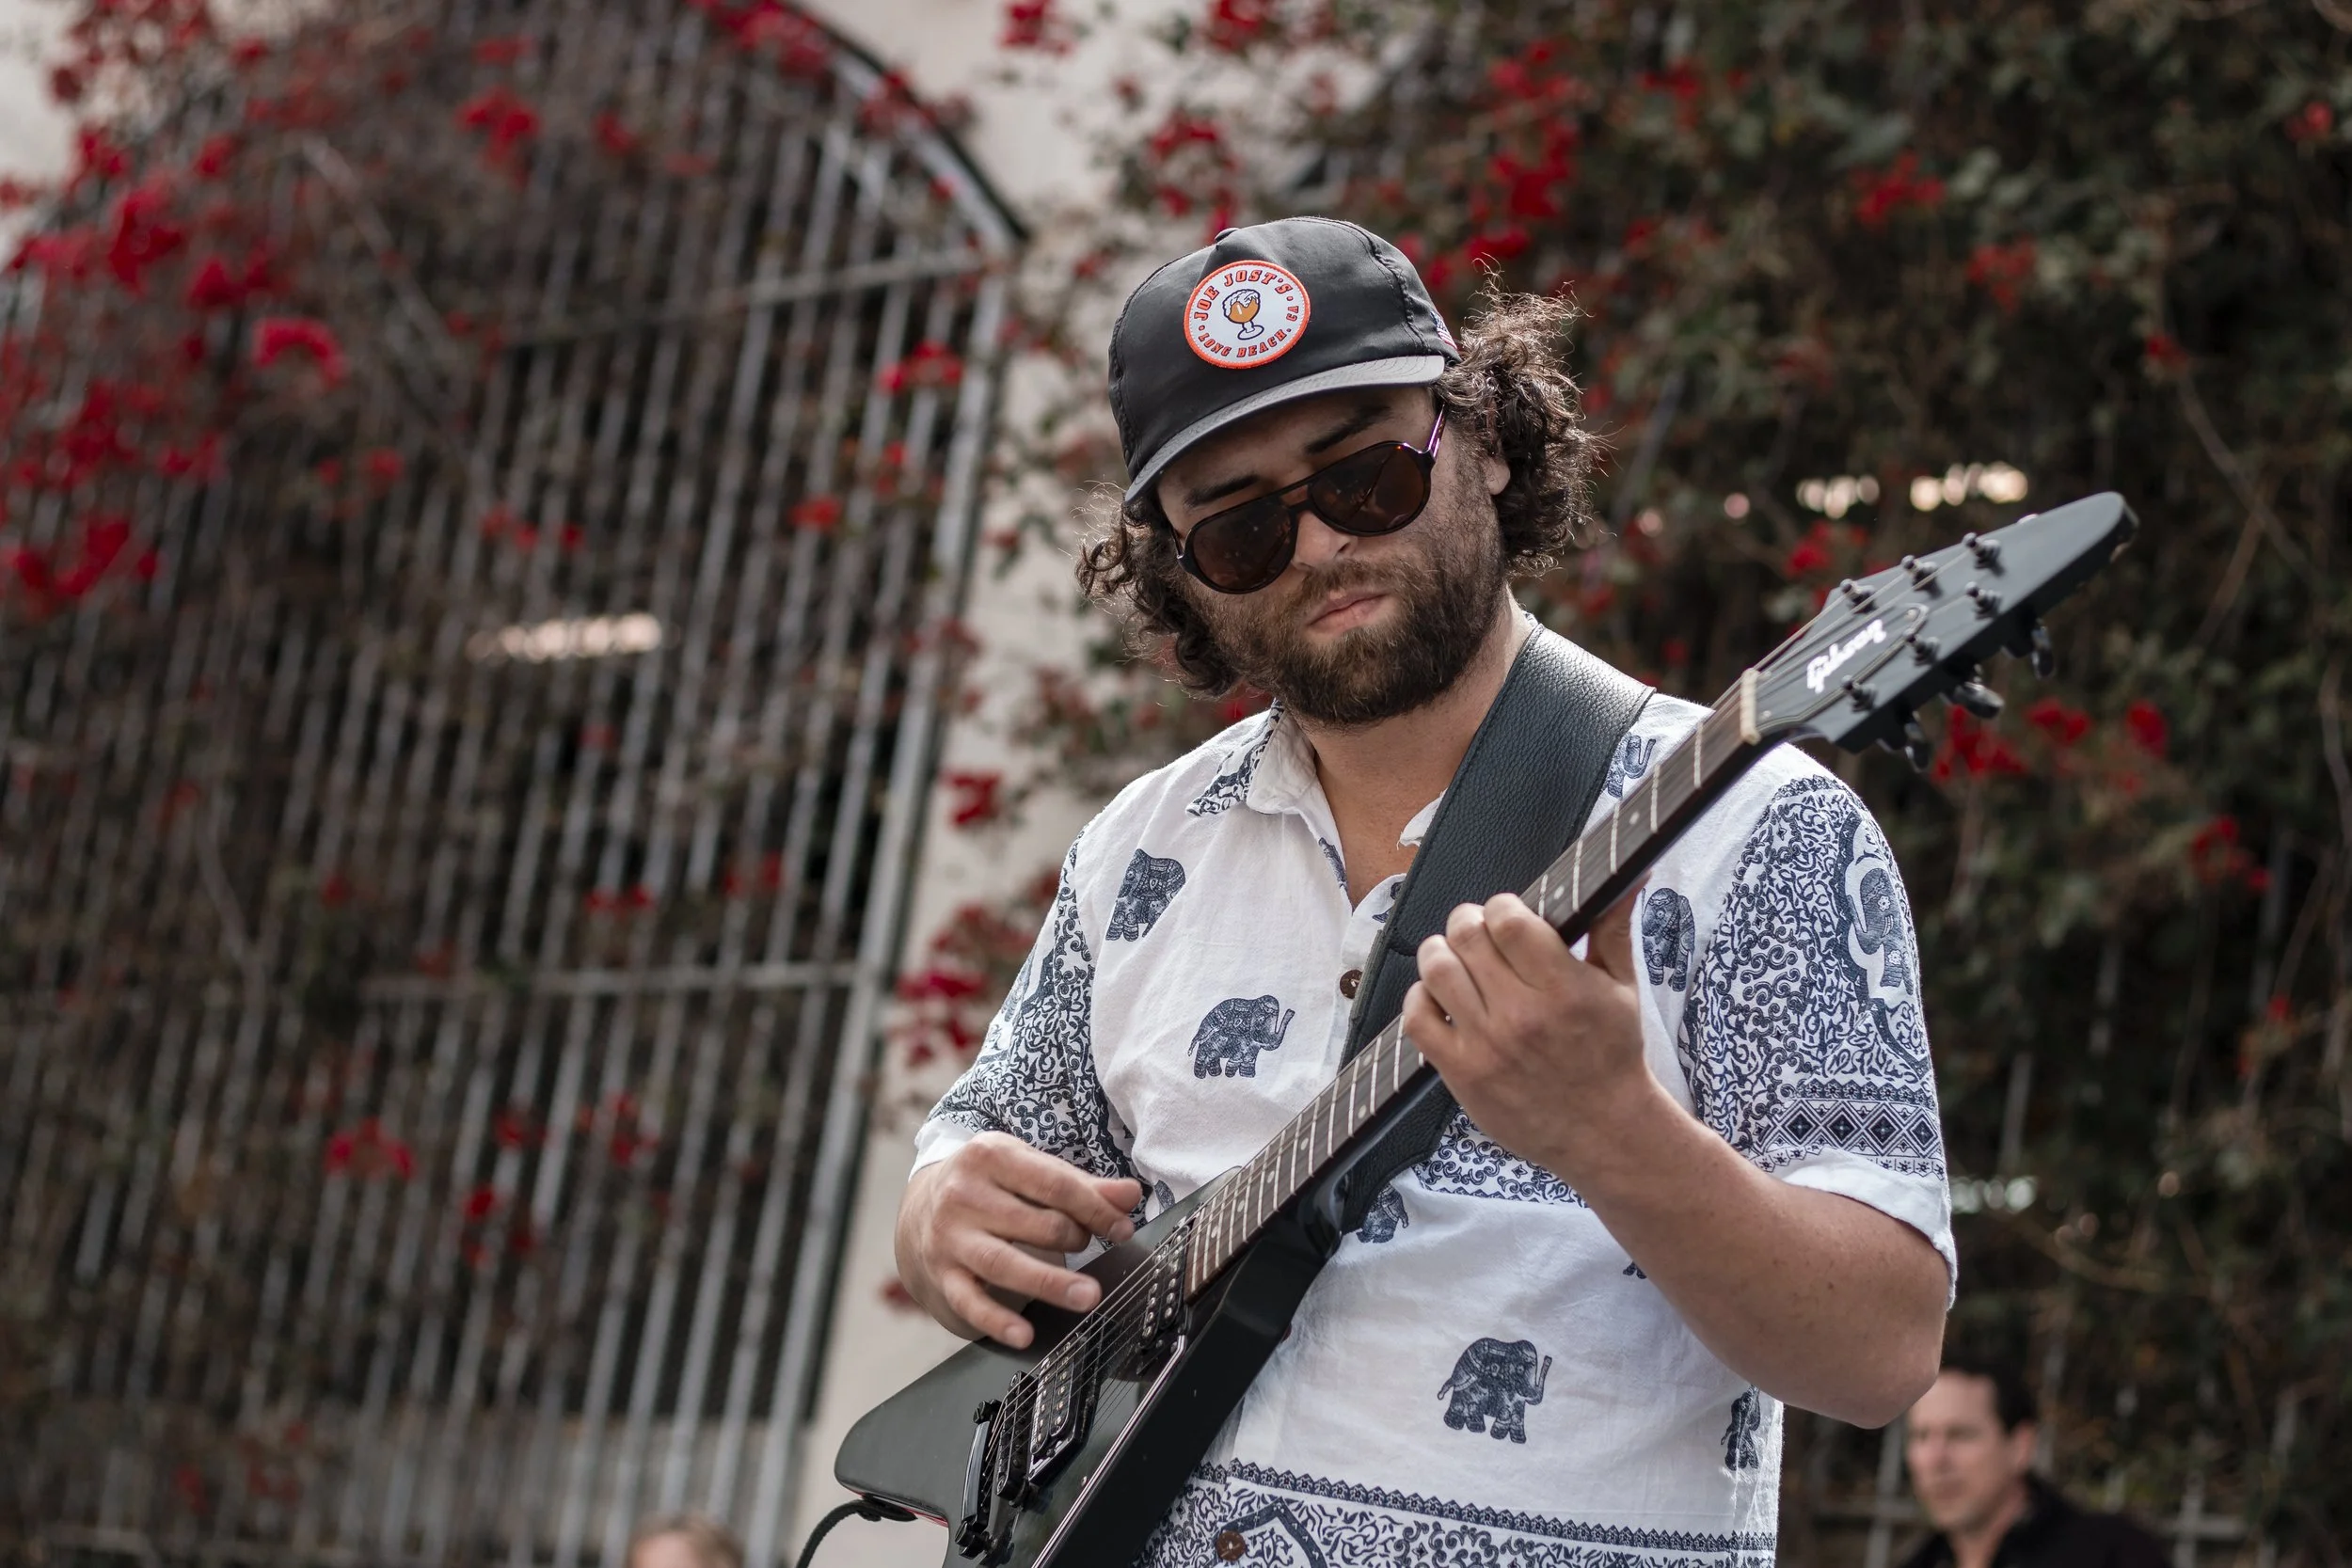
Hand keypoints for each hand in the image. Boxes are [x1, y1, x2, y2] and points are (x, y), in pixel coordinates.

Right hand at [894, 1132, 1142, 1348]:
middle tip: (1089, 1247)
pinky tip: (1024, 1335)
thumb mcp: (1028, 1170)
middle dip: (1075, 1238)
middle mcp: (963, 1194)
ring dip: (1050, 1282)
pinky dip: (997, 1321)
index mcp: (990, 1155)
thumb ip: (1081, 1184)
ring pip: (1004, 1262)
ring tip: (1088, 1296)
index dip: (1095, 1208)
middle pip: (1034, 1223)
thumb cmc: (989, 1185)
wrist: (920, 1208)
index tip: (1122, 1228)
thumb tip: (1130, 1195)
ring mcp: (950, 1237)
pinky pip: (971, 1302)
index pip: (1054, 1183)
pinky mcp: (942, 1274)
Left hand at [1403, 887, 1654, 1181]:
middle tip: (1477, 932)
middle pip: (1466, 937)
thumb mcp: (1622, 988)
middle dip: (1468, 923)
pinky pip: (1417, 1019)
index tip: (1507, 916)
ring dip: (1440, 954)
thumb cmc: (1613, 1055)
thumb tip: (1631, 874)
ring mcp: (1487, 1045)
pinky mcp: (1462, 1073)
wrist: (1604, 1132)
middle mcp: (1522, 1015)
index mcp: (1564, 989)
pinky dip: (1421, 998)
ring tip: (1456, 960)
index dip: (1501, 907)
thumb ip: (1613, 927)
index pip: (1508, 919)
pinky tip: (1441, 998)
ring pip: (1436, 970)